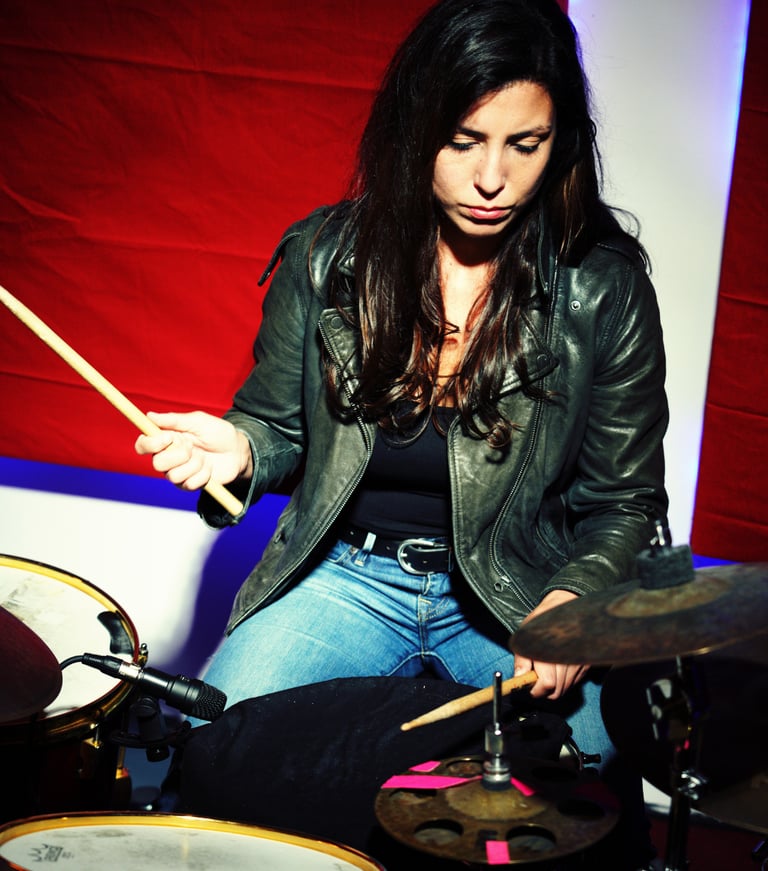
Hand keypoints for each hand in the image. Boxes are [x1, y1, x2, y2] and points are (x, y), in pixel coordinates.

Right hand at [135, 411, 251, 491]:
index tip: (168, 438)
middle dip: (178, 455)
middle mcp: (168, 457)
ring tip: (204, 457)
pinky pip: (189, 484)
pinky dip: (203, 474)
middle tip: (193, 447)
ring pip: (173, 476)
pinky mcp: (190, 484)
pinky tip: (209, 468)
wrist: (237, 451)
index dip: (150, 444)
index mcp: (166, 440)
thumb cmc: (218, 433)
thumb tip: (150, 416)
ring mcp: (178, 472)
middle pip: (157, 464)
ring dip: (194, 464)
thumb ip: (175, 420)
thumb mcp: (198, 421)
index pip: (143, 445)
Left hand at [511, 589, 588, 699]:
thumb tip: (519, 678)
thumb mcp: (525, 634)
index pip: (548, 684)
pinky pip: (575, 682)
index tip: (530, 686)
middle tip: (536, 680)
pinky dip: (565, 681)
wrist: (565, 605)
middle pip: (557, 690)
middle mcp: (567, 658)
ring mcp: (579, 661)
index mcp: (550, 651)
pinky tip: (558, 669)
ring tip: (546, 672)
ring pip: (566, 688)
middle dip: (544, 690)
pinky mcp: (586, 663)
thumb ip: (521, 659)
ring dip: (555, 686)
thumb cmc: (543, 619)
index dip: (536, 690)